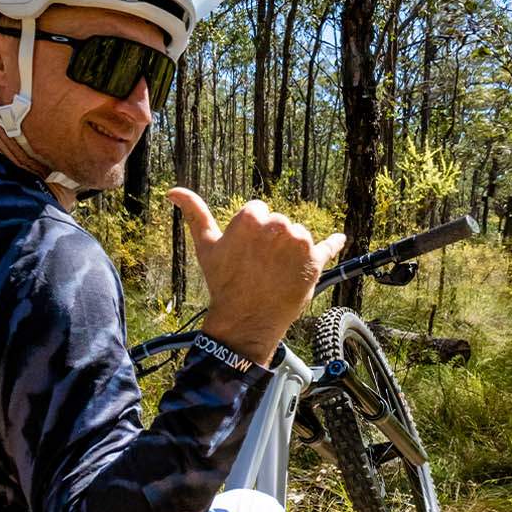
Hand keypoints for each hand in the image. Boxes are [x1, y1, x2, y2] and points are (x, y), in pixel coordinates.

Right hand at [167, 187, 346, 366]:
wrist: (244, 321)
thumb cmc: (223, 283)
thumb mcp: (206, 246)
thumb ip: (194, 213)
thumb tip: (172, 191)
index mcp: (251, 217)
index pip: (259, 213)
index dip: (252, 235)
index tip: (247, 253)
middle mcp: (278, 224)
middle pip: (279, 224)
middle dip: (272, 242)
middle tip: (259, 267)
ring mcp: (299, 243)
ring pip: (297, 237)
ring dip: (290, 251)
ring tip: (275, 274)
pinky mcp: (315, 260)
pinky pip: (329, 246)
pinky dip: (334, 243)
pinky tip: (339, 239)